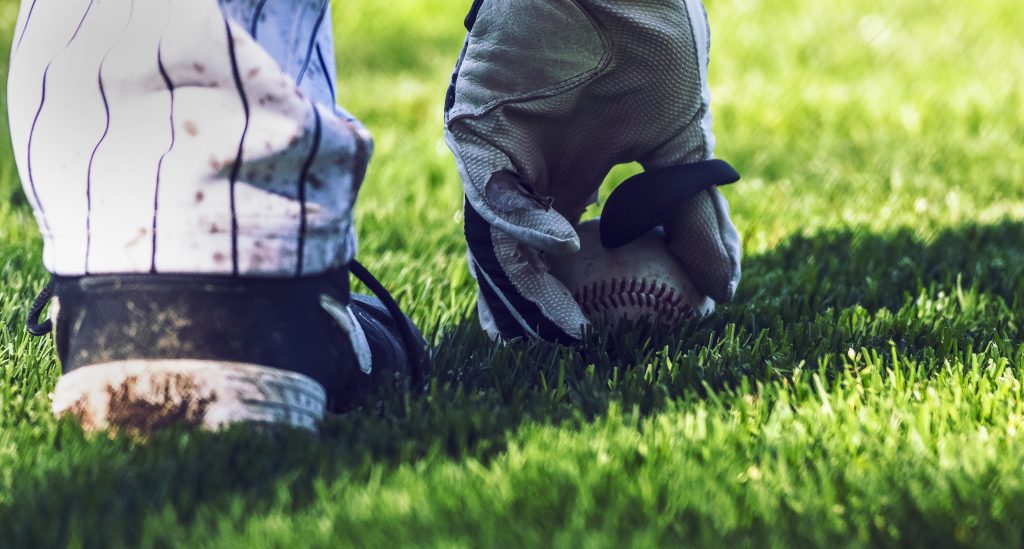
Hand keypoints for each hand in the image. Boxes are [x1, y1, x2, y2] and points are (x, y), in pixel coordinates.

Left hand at [446, 0, 740, 341]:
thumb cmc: (652, 41)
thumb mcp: (681, 139)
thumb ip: (694, 213)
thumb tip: (725, 290)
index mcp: (578, 172)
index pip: (577, 250)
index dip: (598, 294)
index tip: (633, 327)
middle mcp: (534, 170)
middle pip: (529, 256)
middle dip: (551, 307)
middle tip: (585, 345)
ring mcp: (503, 154)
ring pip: (500, 240)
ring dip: (531, 287)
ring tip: (571, 326)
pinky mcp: (476, 132)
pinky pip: (492, 193)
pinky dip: (524, 224)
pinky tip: (567, 244)